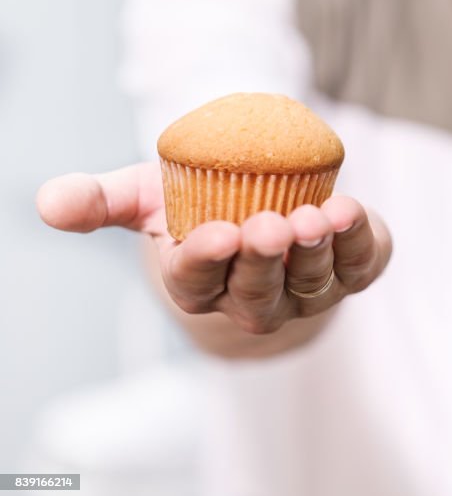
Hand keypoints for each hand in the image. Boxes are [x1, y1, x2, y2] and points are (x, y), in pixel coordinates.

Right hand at [36, 162, 390, 335]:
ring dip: (313, 252)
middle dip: (263, 263)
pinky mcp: (353, 269)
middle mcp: (256, 298)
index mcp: (202, 284)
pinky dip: (357, 240)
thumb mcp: (149, 197)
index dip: (205, 263)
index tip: (213, 235)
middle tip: (267, 227)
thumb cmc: (203, 207)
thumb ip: (101, 201)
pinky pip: (359, 263)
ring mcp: (309, 290)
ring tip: (315, 217)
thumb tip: (49, 202)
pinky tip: (350, 211)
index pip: (196, 285)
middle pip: (257, 294)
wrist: (271, 205)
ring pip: (311, 284)